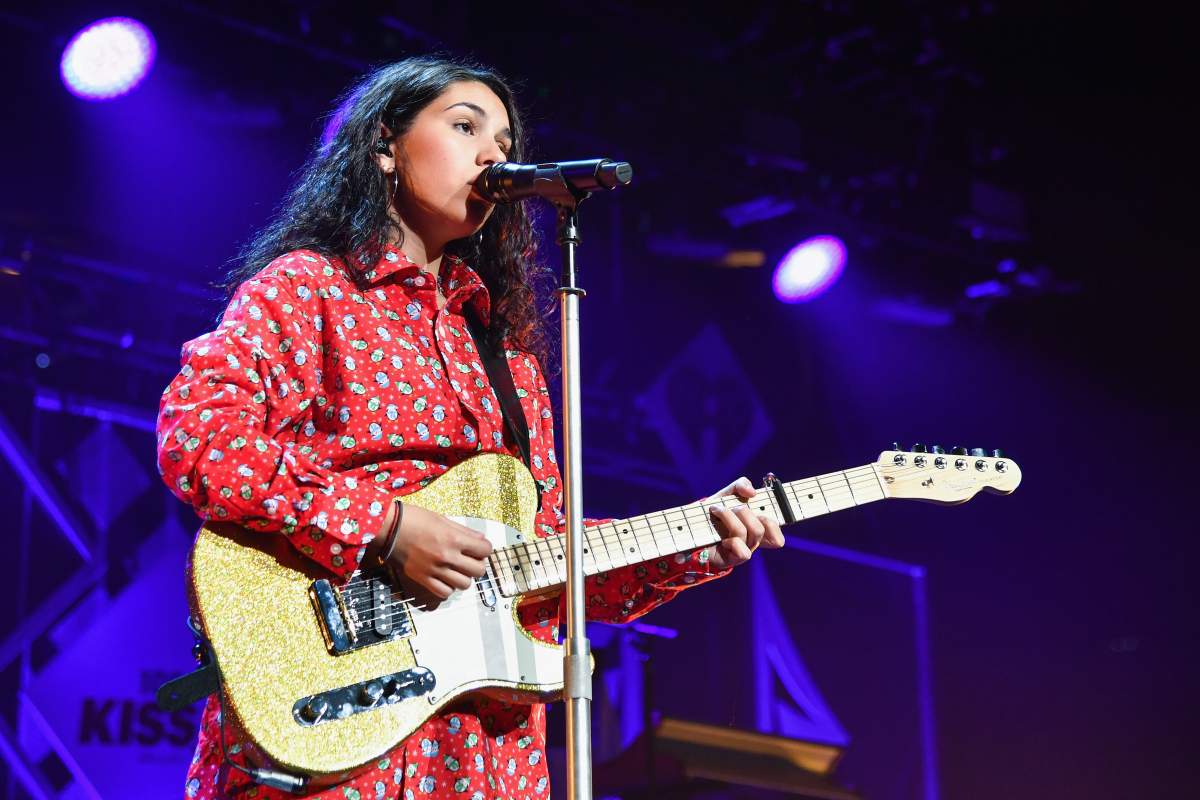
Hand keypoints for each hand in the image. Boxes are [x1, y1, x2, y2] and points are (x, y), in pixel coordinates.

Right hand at [370, 503, 493, 599]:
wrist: (388, 528)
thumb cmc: (415, 519)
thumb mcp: (443, 519)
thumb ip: (464, 531)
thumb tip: (481, 539)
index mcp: (454, 539)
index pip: (485, 550)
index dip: (485, 548)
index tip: (479, 547)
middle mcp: (447, 557)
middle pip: (478, 570)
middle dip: (477, 564)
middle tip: (469, 559)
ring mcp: (435, 570)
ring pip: (464, 585)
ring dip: (464, 577)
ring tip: (457, 569)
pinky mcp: (423, 579)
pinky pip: (444, 592)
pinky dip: (448, 588)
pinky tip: (445, 578)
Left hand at [703, 477, 784, 570]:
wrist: (689, 526)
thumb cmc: (711, 512)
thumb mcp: (726, 494)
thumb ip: (741, 486)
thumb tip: (753, 493)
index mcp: (756, 528)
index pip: (777, 535)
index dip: (777, 526)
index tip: (768, 511)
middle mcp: (751, 542)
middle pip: (763, 528)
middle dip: (744, 512)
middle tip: (728, 507)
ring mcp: (741, 552)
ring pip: (751, 534)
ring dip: (731, 518)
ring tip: (716, 511)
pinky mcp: (730, 560)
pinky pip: (743, 551)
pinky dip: (732, 540)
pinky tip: (720, 537)